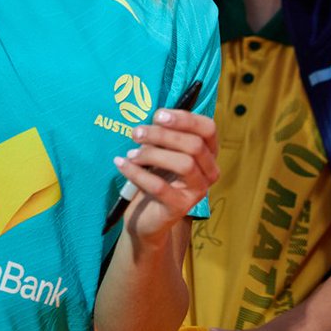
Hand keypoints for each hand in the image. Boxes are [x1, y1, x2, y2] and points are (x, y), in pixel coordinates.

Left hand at [113, 107, 218, 243]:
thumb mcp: (162, 150)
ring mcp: (197, 191)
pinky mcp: (180, 208)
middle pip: (194, 145)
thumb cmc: (157, 175)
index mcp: (208, 152)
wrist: (146, 216)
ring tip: (131, 153)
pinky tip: (122, 164)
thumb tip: (156, 116)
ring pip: (184, 164)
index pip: (208, 129)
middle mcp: (209, 172)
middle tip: (137, 133)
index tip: (159, 115)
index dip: (185, 118)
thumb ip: (164, 133)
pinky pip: (160, 186)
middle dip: (162, 135)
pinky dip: (137, 173)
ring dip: (152, 154)